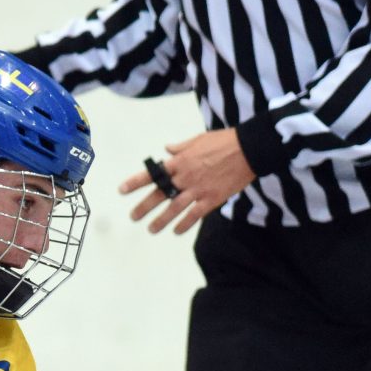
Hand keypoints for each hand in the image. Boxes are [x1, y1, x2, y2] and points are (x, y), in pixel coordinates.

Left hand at [118, 128, 256, 235]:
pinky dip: (184, 224)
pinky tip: (176, 231)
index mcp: (180, 160)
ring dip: (161, 220)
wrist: (248, 150)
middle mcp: (185, 176)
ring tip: (151, 229)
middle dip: (144, 206)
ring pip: (174, 208)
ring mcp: (198, 189)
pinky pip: (195, 215)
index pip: (152, 173)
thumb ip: (180, 147)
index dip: (135, 182)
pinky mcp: (212, 199)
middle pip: (159, 194)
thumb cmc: (223, 141)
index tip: (122, 190)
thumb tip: (167, 148)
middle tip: (133, 216)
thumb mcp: (198, 139)